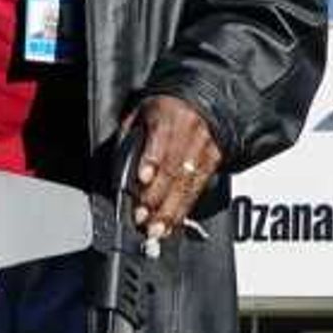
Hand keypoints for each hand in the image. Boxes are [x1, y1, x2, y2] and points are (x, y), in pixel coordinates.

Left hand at [125, 93, 222, 240]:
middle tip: (144, 219)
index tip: (142, 179)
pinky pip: (198, 190)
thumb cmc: (166, 110)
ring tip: (158, 230)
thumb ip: (129, 137)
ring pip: (187, 185)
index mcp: (168, 115)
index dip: (151, 161)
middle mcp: (189, 133)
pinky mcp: (213, 162)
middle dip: (157, 198)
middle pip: (173, 170)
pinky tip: (173, 224)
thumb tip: (119, 168)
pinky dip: (184, 210)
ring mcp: (204, 149)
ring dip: (171, 211)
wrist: (203, 102)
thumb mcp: (142, 113)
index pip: (159, 140)